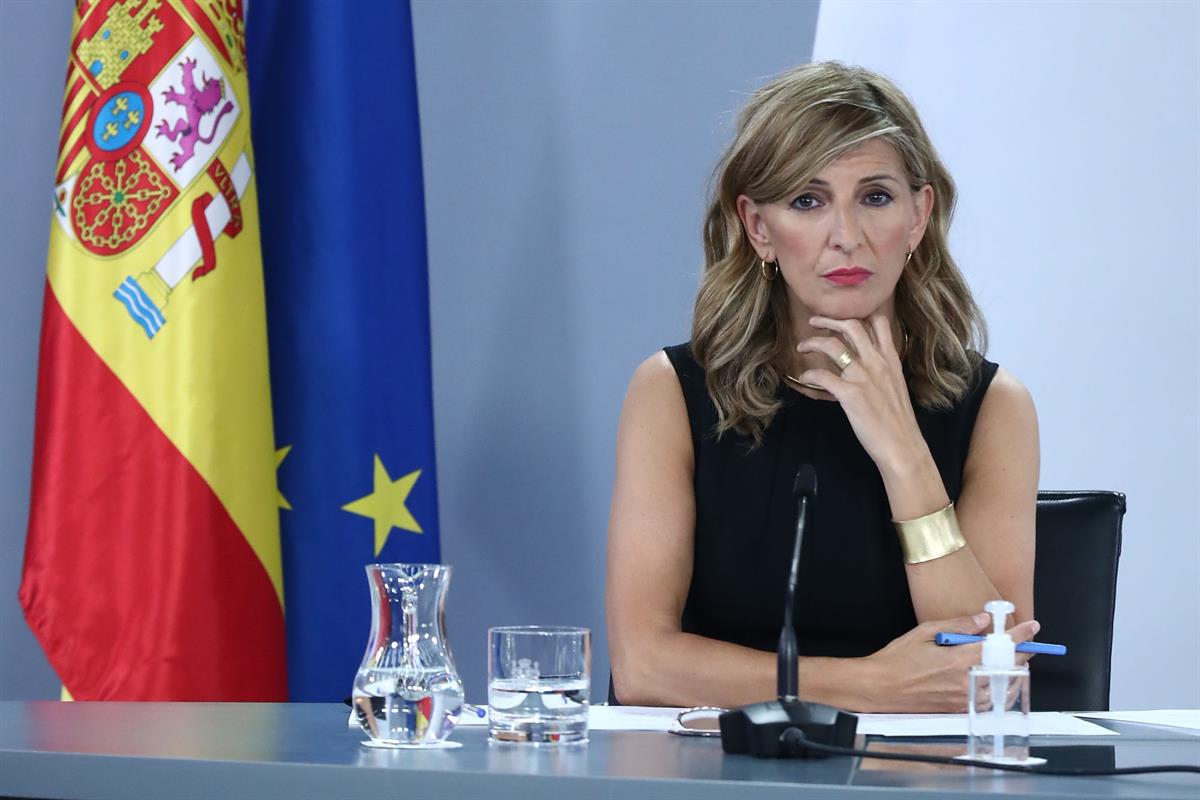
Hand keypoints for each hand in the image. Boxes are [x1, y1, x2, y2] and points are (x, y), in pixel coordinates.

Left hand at [796, 315, 925, 476]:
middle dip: (829, 319)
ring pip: (833, 345)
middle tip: (815, 322)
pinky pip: (822, 375)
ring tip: (802, 346)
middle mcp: (877, 362)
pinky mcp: (850, 394)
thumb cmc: (898, 420)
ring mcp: (863, 376)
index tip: (843, 315)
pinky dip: (809, 374)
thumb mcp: (895, 385)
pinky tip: (804, 378)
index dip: (859, 313)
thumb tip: (863, 362)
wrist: (902, 444)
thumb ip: (881, 369)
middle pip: (852, 325)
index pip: (878, 322)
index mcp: (890, 359)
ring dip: (813, 342)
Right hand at [861, 612, 1039, 712]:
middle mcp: (966, 683)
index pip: (1000, 647)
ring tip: (1012, 662)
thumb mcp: (924, 632)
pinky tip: (996, 681)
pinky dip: (999, 690)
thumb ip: (958, 625)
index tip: (1031, 628)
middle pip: (1007, 668)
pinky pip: (989, 702)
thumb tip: (983, 620)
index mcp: (958, 661)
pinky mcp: (959, 710)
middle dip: (1020, 654)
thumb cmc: (897, 660)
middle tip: (1024, 644)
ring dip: (1012, 674)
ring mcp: (964, 700)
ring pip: (1003, 689)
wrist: (880, 688)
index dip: (1020, 635)